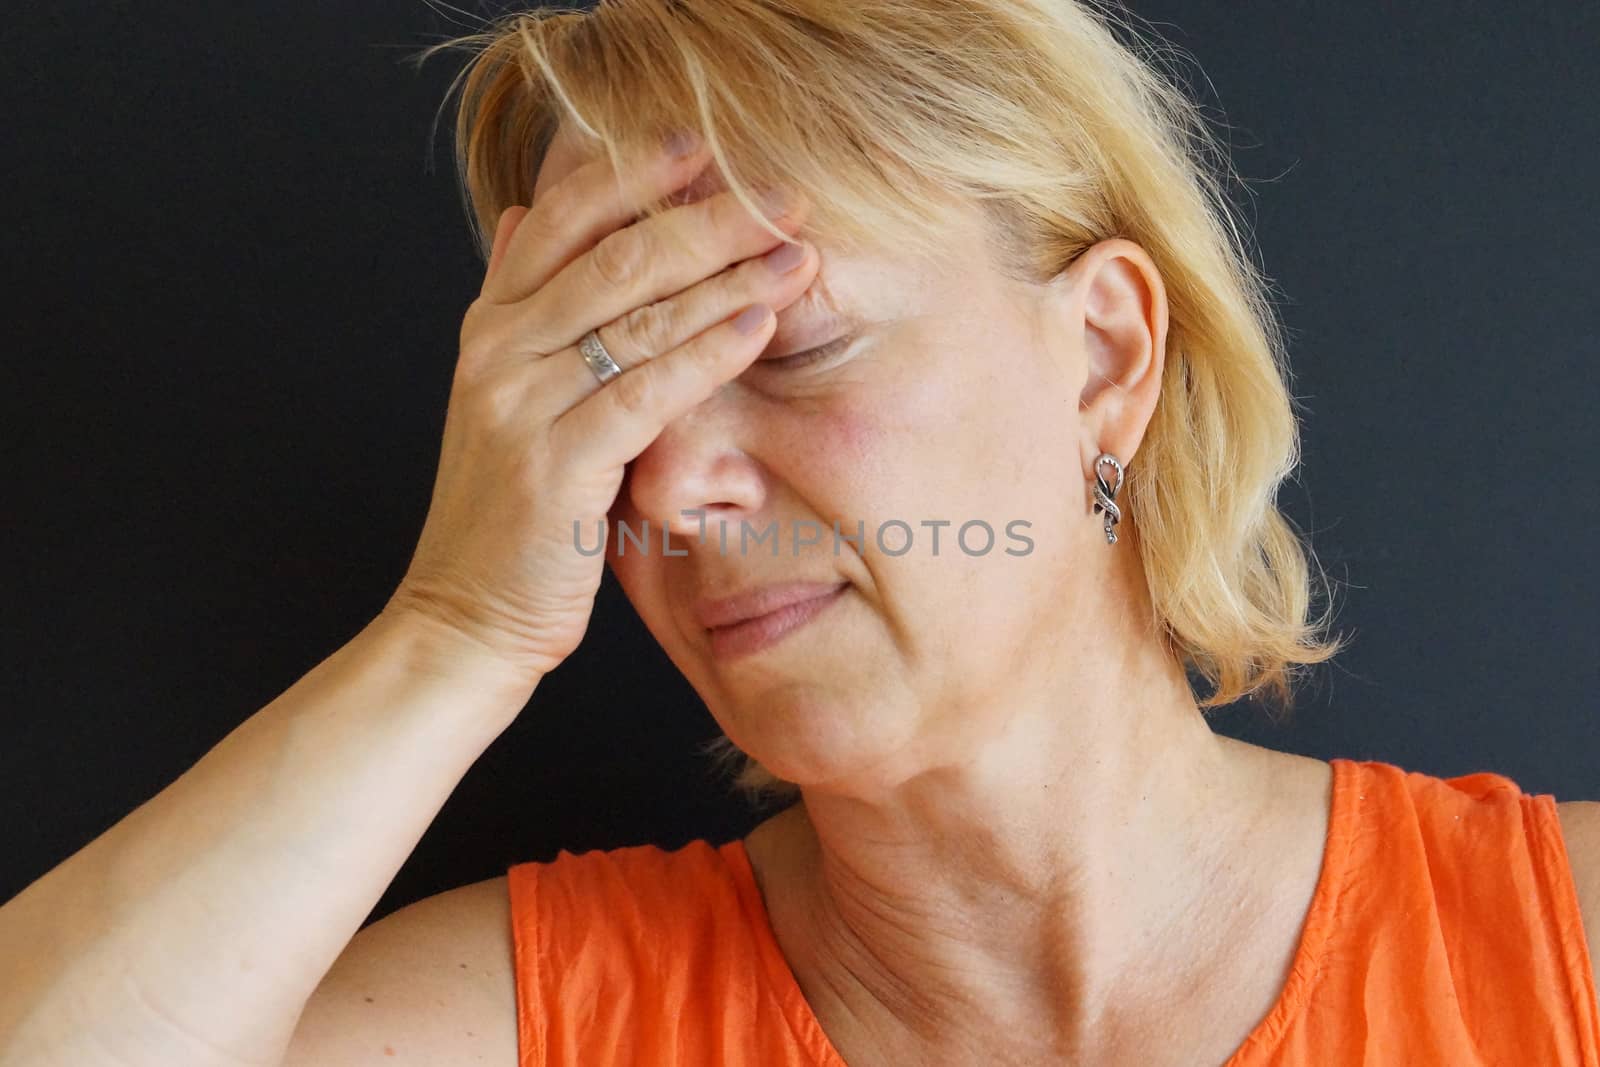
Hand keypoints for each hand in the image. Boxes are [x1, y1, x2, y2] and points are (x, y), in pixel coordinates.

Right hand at [384, 135, 818, 678]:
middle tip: (781, 194)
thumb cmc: (507, 511)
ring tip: (795, 249)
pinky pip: (646, 391)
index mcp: (491, 328)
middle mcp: (499, 353)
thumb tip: (522, 215)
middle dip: (705, 217)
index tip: (702, 144)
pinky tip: (758, 322)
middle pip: (612, 256)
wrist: (465, 615)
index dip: (631, 174)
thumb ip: (519, 308)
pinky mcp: (556, 467)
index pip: (560, 221)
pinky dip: (707, 352)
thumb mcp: (502, 395)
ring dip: (725, 276)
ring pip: (635, 317)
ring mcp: (522, 407)